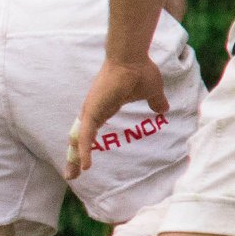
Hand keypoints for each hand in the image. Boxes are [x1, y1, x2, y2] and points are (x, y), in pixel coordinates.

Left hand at [67, 58, 167, 179]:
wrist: (132, 58)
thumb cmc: (140, 71)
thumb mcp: (152, 92)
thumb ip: (155, 101)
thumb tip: (163, 109)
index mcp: (103, 108)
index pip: (90, 132)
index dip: (86, 147)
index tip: (84, 162)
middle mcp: (93, 111)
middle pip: (80, 139)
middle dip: (74, 157)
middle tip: (71, 175)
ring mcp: (91, 111)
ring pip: (79, 140)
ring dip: (75, 158)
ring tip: (71, 176)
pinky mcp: (93, 111)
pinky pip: (86, 136)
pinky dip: (84, 151)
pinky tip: (84, 166)